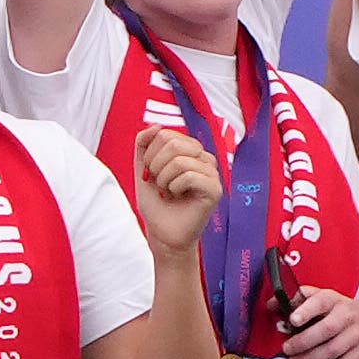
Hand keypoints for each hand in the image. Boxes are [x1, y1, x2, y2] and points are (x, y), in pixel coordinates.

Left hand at [133, 126, 223, 253]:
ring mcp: (212, 173)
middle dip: (156, 165)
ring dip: (164, 179)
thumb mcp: (143, 167)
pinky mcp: (215, 189)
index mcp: (188, 150)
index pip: (165, 134)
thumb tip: (156, 126)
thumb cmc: (156, 202)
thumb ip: (144, 143)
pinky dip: (174, 187)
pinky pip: (189, 176)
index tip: (151, 172)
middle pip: (173, 143)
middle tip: (159, 183)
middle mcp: (203, 158)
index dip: (149, 153)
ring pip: (179, 160)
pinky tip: (178, 197)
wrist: (162, 232)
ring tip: (169, 191)